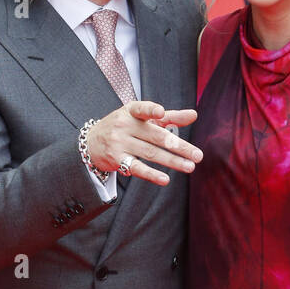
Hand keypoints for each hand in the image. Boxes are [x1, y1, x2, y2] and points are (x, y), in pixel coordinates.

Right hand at [86, 102, 201, 186]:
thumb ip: (169, 117)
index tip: (160, 112)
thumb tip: (194, 114)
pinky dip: (151, 174)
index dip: (150, 110)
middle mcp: (125, 126)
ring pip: (150, 153)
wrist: (92, 142)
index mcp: (132, 112)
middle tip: (198, 155)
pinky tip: (165, 179)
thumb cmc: (125, 127)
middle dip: (178, 146)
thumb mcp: (143, 118)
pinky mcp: (117, 160)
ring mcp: (120, 143)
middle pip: (156, 136)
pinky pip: (136, 168)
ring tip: (190, 167)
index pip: (142, 109)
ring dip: (172, 161)